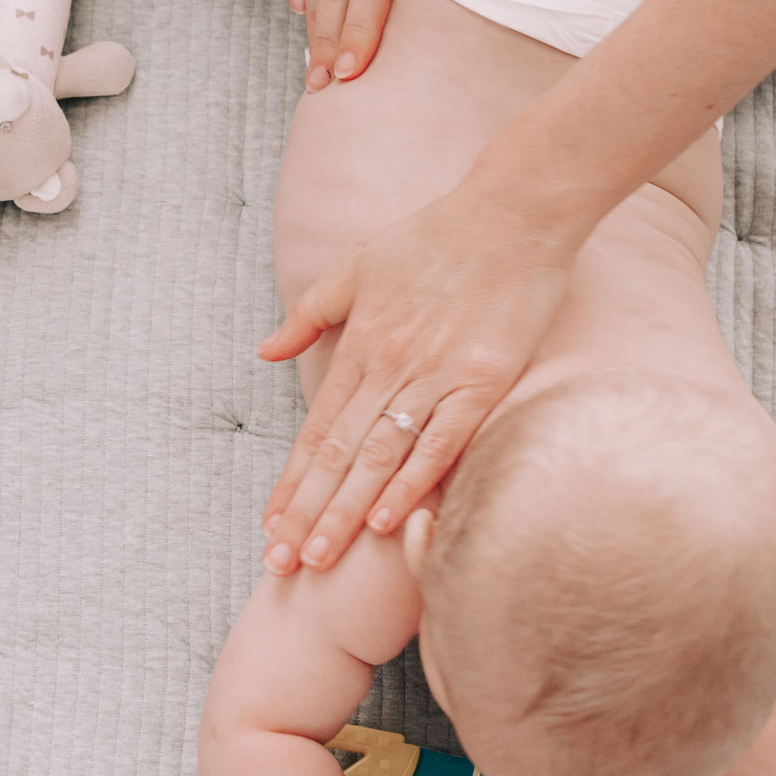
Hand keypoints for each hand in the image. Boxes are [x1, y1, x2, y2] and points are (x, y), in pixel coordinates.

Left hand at [257, 174, 581, 573]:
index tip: (269, 523)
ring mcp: (435, 375)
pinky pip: (441, 441)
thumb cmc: (434, 236)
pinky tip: (384, 519)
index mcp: (359, 344)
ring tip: (319, 558)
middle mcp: (388, 366)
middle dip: (307, 512)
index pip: (316, 428)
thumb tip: (264, 351)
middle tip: (281, 564)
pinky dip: (412, 481)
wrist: (511, 211)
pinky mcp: (483, 380)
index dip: (291, 480)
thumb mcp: (355, 265)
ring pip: (379, 456)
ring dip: (345, 511)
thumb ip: (310, 313)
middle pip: (338, 454)